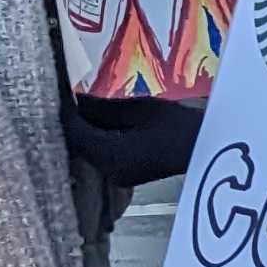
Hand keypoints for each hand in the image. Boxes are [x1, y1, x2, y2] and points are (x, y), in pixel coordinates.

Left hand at [66, 93, 203, 188]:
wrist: (205, 147)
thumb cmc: (177, 126)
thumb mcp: (138, 110)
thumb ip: (104, 107)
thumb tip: (77, 100)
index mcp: (109, 155)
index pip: (75, 133)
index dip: (66, 112)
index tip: (61, 91)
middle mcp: (107, 170)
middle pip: (81, 144)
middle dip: (76, 120)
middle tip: (73, 95)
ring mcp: (117, 175)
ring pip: (91, 149)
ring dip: (88, 129)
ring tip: (88, 104)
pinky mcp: (125, 173)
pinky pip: (103, 154)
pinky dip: (100, 137)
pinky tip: (105, 121)